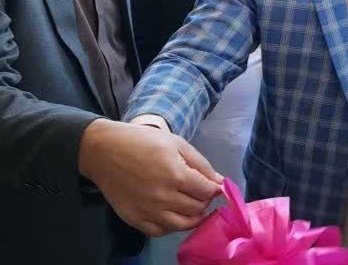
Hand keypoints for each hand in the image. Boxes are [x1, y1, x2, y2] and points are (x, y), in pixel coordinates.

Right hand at [77, 119, 222, 235]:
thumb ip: (201, 164)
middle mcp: (162, 197)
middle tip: (202, 193)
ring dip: (192, 218)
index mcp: (175, 175)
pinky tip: (174, 216)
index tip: (215, 186)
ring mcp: (147, 210)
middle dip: (205, 201)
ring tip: (194, 208)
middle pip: (196, 208)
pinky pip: (158, 231)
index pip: (206, 191)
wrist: (104, 151)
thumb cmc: (143, 141)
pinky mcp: (133, 218)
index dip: (215, 189)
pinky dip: (171, 227)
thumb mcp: (177, 144)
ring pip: (180, 225)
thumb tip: (219, 181)